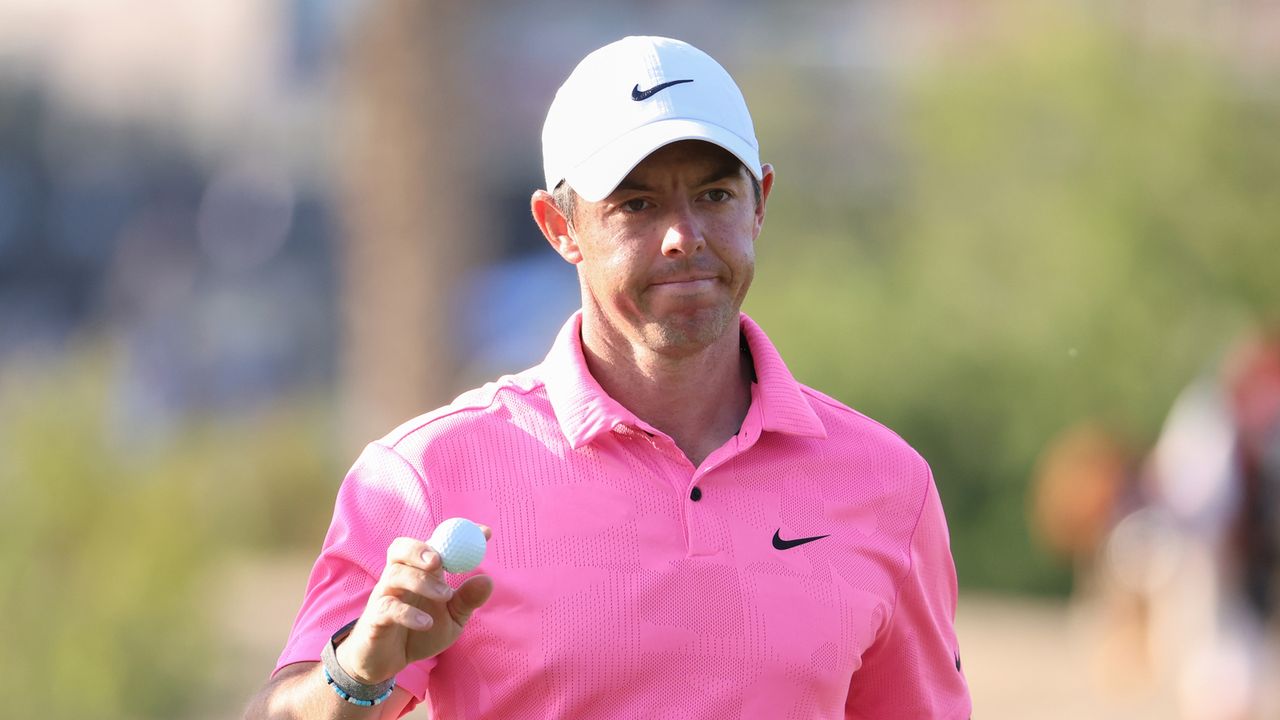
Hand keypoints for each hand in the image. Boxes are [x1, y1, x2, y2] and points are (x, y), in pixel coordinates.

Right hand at [334, 528, 493, 684]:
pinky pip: (387, 608)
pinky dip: (408, 613)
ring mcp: (384, 596)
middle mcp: (399, 578)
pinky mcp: (375, 618)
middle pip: (401, 547)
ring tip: (445, 596)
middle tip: (440, 561)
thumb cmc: (420, 634)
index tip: (485, 532)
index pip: (434, 543)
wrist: (387, 662)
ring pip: (395, 574)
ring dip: (422, 581)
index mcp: (420, 572)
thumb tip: (487, 580)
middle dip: (420, 548)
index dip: (458, 534)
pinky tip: (426, 623)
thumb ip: (467, 600)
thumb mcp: (452, 619)